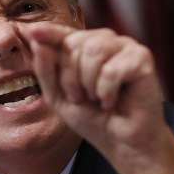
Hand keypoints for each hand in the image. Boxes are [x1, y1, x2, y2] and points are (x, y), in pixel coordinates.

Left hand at [25, 22, 173, 173]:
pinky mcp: (142, 58)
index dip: (48, 32)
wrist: (120, 142)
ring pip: (93, 50)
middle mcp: (104, 41)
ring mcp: (125, 47)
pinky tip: (111, 101)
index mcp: (83, 47)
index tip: (32, 30)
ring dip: (88, 83)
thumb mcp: (57, 95)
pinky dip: (106, 91)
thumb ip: (45, 68)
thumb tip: (36, 37)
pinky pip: (112, 69)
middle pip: (74, 43)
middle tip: (80, 98)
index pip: (62, 34)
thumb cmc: (91, 117)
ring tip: (96, 98)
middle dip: (70, 77)